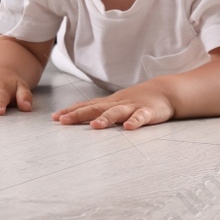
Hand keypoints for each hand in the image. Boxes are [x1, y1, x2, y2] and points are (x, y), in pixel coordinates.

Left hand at [55, 84, 174, 129]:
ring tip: (94, 126)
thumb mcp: (115, 104)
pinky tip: (129, 128)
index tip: (55, 118)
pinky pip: (141, 117)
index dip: (70, 111)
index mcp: (109, 103)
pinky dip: (135, 121)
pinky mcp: (149, 111)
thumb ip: (99, 111)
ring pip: (117, 112)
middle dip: (78, 115)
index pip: (86, 106)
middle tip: (63, 121)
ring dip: (105, 119)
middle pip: (95, 108)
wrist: (164, 91)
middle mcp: (117, 103)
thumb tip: (77, 117)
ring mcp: (133, 107)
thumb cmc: (136, 100)